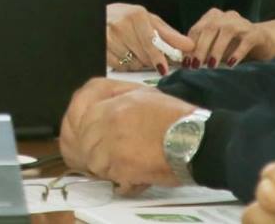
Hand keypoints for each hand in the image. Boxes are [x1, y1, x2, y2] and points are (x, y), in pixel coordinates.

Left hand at [59, 82, 195, 191]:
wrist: (195, 140)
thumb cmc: (175, 119)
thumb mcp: (143, 95)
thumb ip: (116, 99)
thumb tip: (97, 109)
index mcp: (113, 102)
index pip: (79, 112)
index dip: (80, 126)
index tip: (85, 136)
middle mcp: (108, 121)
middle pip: (82, 139)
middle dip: (90, 149)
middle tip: (104, 156)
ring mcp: (112, 144)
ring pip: (92, 160)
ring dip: (104, 166)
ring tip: (123, 165)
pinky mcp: (121, 166)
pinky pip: (107, 175)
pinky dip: (117, 178)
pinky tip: (131, 174)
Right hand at [106, 3, 194, 73]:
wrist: (99, 15)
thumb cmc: (127, 18)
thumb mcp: (149, 21)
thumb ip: (169, 34)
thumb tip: (189, 46)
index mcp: (136, 15)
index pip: (150, 42)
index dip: (158, 57)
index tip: (163, 68)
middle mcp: (121, 25)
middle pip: (142, 55)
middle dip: (150, 60)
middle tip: (150, 57)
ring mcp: (109, 37)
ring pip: (131, 63)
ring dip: (137, 63)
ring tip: (133, 51)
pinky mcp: (101, 48)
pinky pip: (119, 66)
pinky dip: (125, 65)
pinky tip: (123, 54)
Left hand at [184, 11, 274, 68]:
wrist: (266, 40)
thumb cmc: (235, 45)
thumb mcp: (217, 46)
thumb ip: (203, 50)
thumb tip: (186, 63)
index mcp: (213, 17)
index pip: (197, 28)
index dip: (190, 45)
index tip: (185, 62)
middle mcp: (226, 16)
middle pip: (209, 28)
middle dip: (200, 47)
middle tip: (195, 65)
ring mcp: (242, 23)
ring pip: (226, 32)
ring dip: (216, 49)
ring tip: (211, 65)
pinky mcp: (255, 33)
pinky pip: (245, 41)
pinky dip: (237, 53)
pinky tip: (231, 64)